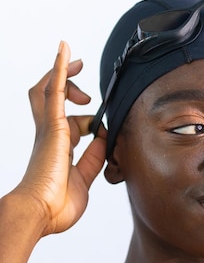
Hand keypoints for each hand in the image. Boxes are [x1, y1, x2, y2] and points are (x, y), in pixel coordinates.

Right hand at [14, 41, 106, 235]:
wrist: (40, 213)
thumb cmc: (56, 205)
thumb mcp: (85, 178)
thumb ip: (94, 159)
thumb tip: (105, 139)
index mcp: (58, 149)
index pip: (71, 124)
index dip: (89, 121)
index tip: (103, 128)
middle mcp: (50, 135)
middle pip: (51, 98)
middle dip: (66, 84)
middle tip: (83, 79)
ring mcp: (49, 129)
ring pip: (49, 89)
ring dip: (64, 73)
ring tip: (78, 63)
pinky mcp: (52, 126)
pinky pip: (55, 90)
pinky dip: (61, 68)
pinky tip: (66, 50)